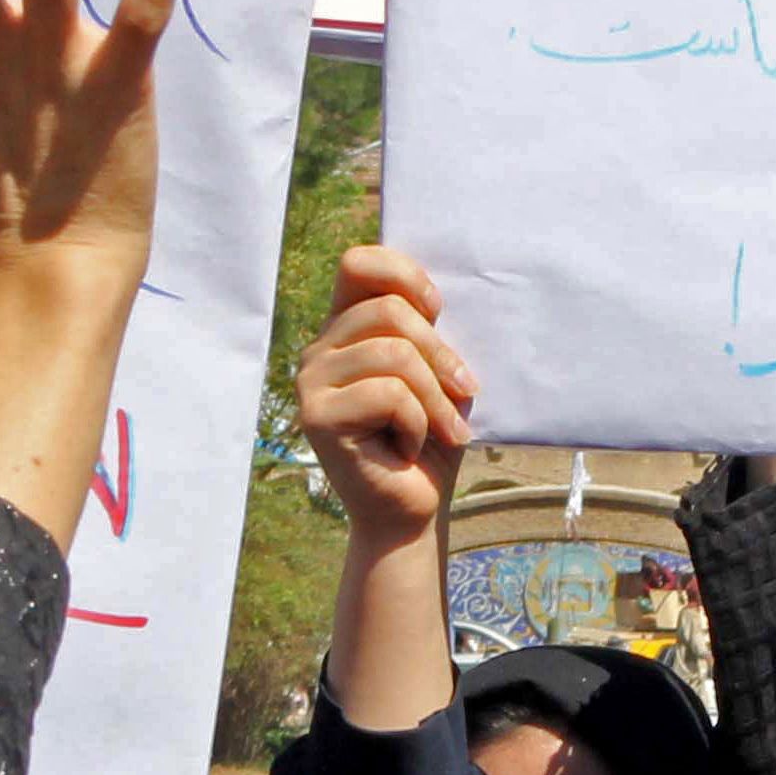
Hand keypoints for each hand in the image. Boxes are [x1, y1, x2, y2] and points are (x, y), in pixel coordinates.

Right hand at [296, 246, 474, 543]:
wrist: (413, 511)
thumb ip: (426, 331)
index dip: (404, 273)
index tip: (437, 309)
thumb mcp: (437, 374)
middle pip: (389, 310)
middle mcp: (320, 349)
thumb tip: (432, 298)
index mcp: (347, 329)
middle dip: (440, 353)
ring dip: (435, 398)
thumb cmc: (430, 440)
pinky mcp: (317, 417)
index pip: (359, 264)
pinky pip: (388, 394)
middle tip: (464, 391)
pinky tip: (407, 449)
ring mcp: (312, 382)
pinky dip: (417, 424)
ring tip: (444, 430)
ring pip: (393, 354)